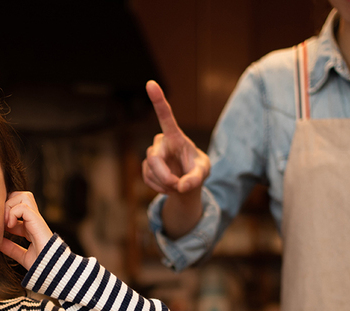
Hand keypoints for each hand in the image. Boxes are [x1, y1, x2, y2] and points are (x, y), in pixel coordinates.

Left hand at [1, 191, 52, 270]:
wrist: (53, 271)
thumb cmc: (42, 266)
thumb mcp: (22, 256)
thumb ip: (11, 248)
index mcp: (31, 227)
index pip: (17, 208)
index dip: (5, 213)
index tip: (0, 227)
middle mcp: (34, 221)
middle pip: (20, 196)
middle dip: (7, 203)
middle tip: (2, 221)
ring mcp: (37, 220)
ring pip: (23, 196)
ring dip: (10, 206)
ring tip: (6, 222)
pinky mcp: (38, 221)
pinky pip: (23, 207)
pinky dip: (12, 213)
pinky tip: (10, 225)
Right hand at [141, 80, 210, 195]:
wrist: (187, 182)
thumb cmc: (197, 170)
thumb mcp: (203, 173)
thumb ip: (195, 179)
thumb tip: (182, 187)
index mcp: (176, 136)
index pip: (166, 116)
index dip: (158, 100)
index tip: (151, 83)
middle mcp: (161, 141)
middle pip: (154, 157)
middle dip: (164, 176)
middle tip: (177, 186)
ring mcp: (152, 154)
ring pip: (150, 170)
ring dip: (165, 183)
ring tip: (177, 186)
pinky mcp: (146, 166)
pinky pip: (147, 178)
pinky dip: (159, 188)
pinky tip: (168, 187)